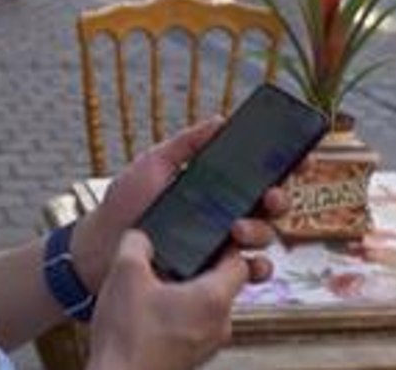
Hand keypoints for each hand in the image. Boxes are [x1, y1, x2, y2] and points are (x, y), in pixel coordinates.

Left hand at [70, 117, 288, 292]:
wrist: (99, 250)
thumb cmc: (124, 204)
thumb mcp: (152, 165)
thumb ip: (185, 145)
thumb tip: (219, 119)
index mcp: (213, 188)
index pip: (256, 177)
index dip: (282, 169)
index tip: (296, 160)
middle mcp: (222, 215)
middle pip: (269, 207)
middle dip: (278, 200)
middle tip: (268, 198)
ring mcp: (220, 246)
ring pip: (262, 239)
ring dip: (261, 232)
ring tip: (237, 231)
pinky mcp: (212, 275)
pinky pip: (247, 274)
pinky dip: (257, 270)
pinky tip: (252, 266)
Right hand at [86, 230, 259, 369]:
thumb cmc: (128, 337)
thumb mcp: (125, 273)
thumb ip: (136, 243)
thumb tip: (140, 239)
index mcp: (214, 299)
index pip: (241, 263)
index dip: (225, 245)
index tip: (206, 238)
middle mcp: (220, 325)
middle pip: (224, 285)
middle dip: (199, 269)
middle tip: (174, 259)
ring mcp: (208, 345)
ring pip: (208, 307)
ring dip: (187, 293)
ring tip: (156, 286)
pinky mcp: (192, 358)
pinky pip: (195, 326)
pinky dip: (179, 315)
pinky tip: (150, 311)